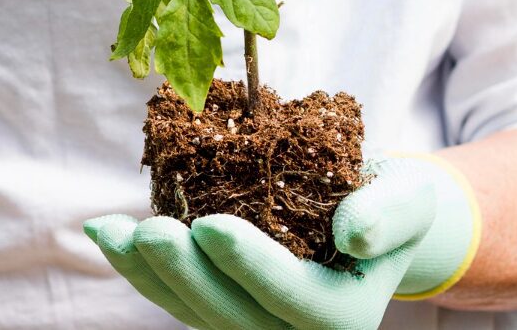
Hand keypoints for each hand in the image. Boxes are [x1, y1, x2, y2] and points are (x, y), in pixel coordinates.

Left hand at [84, 155, 480, 329]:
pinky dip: (137, 267)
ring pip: (192, 309)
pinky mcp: (218, 306)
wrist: (365, 212)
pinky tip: (107, 233)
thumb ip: (388, 215)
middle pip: (232, 314)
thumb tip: (353, 232)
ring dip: (148, 273)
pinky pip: (172, 295)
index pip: (294, 297)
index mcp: (343, 315)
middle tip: (152, 230)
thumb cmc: (388, 201)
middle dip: (186, 274)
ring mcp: (252, 324)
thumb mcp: (408, 199)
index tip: (210, 225)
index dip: (250, 265)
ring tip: (114, 231)